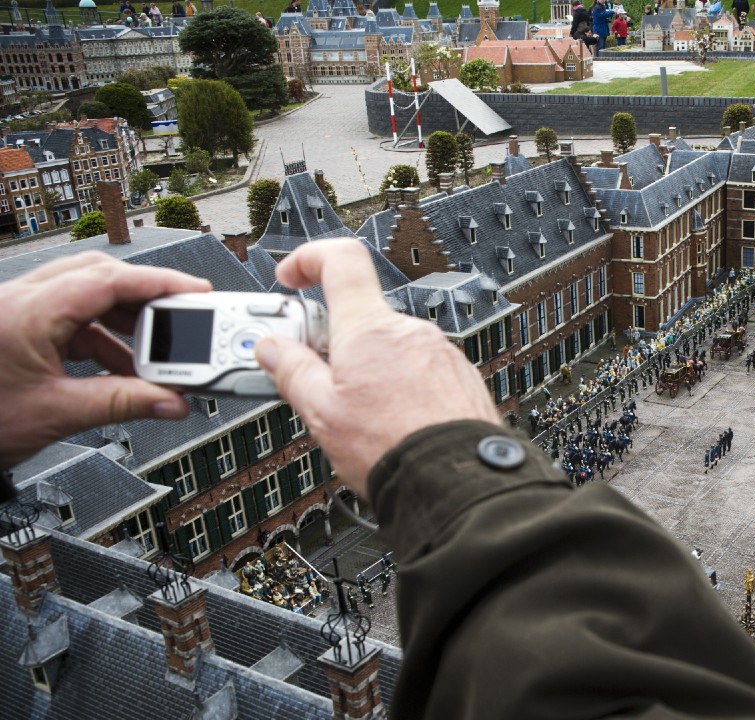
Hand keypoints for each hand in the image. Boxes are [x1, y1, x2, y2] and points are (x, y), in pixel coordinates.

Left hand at [0, 252, 210, 468]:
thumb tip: (170, 401)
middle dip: (146, 299)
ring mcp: (18, 313)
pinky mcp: (18, 330)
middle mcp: (21, 301)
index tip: (196, 291)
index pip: (107, 278)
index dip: (159, 282)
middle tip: (183, 319)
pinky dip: (102, 339)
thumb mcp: (56, 413)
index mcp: (29, 311)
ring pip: (86, 298)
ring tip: (156, 353)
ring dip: (124, 323)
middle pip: (100, 278)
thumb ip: (121, 403)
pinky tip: (120, 369)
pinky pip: (71, 321)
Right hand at [255, 238, 499, 496]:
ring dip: (368, 369)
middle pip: (360, 316)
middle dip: (332, 342)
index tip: (292, 278)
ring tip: (357, 414)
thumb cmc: (392, 448)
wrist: (454, 481)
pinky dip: (399, 385)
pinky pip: (419, 369)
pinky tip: (392, 421)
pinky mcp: (459, 378)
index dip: (309, 259)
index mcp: (369, 328)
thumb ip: (292, 371)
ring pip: (390, 348)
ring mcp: (439, 353)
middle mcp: (409, 331)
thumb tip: (272, 349)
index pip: (340, 260)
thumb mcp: (321, 413)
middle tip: (314, 379)